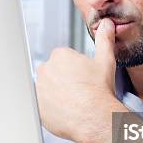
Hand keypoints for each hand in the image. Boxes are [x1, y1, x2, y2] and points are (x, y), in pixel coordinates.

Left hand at [36, 18, 123, 142]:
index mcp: (60, 55)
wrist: (94, 118)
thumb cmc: (99, 91)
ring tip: (73, 103)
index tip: (83, 79)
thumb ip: (104, 39)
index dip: (75, 70)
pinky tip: (65, 111)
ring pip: (47, 89)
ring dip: (56, 94)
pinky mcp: (36, 106)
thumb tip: (106, 24)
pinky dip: (50, 109)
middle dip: (63, 81)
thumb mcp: (105, 61)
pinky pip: (42, 105)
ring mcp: (38, 88)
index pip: (64, 60)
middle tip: (79, 91)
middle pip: (54, 73)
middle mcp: (45, 69)